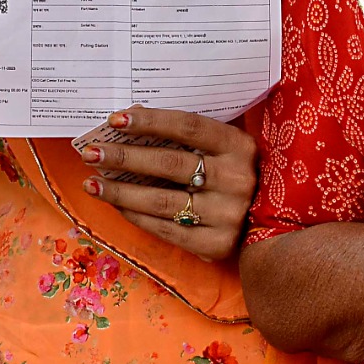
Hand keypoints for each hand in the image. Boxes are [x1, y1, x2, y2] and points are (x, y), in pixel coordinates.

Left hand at [79, 107, 256, 261]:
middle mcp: (236, 179)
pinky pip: (166, 230)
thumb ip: (189, 135)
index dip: (150, 121)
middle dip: (124, 157)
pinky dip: (137, 216)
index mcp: (239, 146)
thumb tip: (131, 119)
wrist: (273, 222)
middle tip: (91, 153)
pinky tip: (117, 206)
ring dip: (121, 191)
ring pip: (162, 201)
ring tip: (92, 183)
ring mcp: (228, 214)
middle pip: (169, 164)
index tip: (115, 120)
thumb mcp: (225, 147)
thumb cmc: (237, 174)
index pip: (187, 127)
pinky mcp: (217, 244)